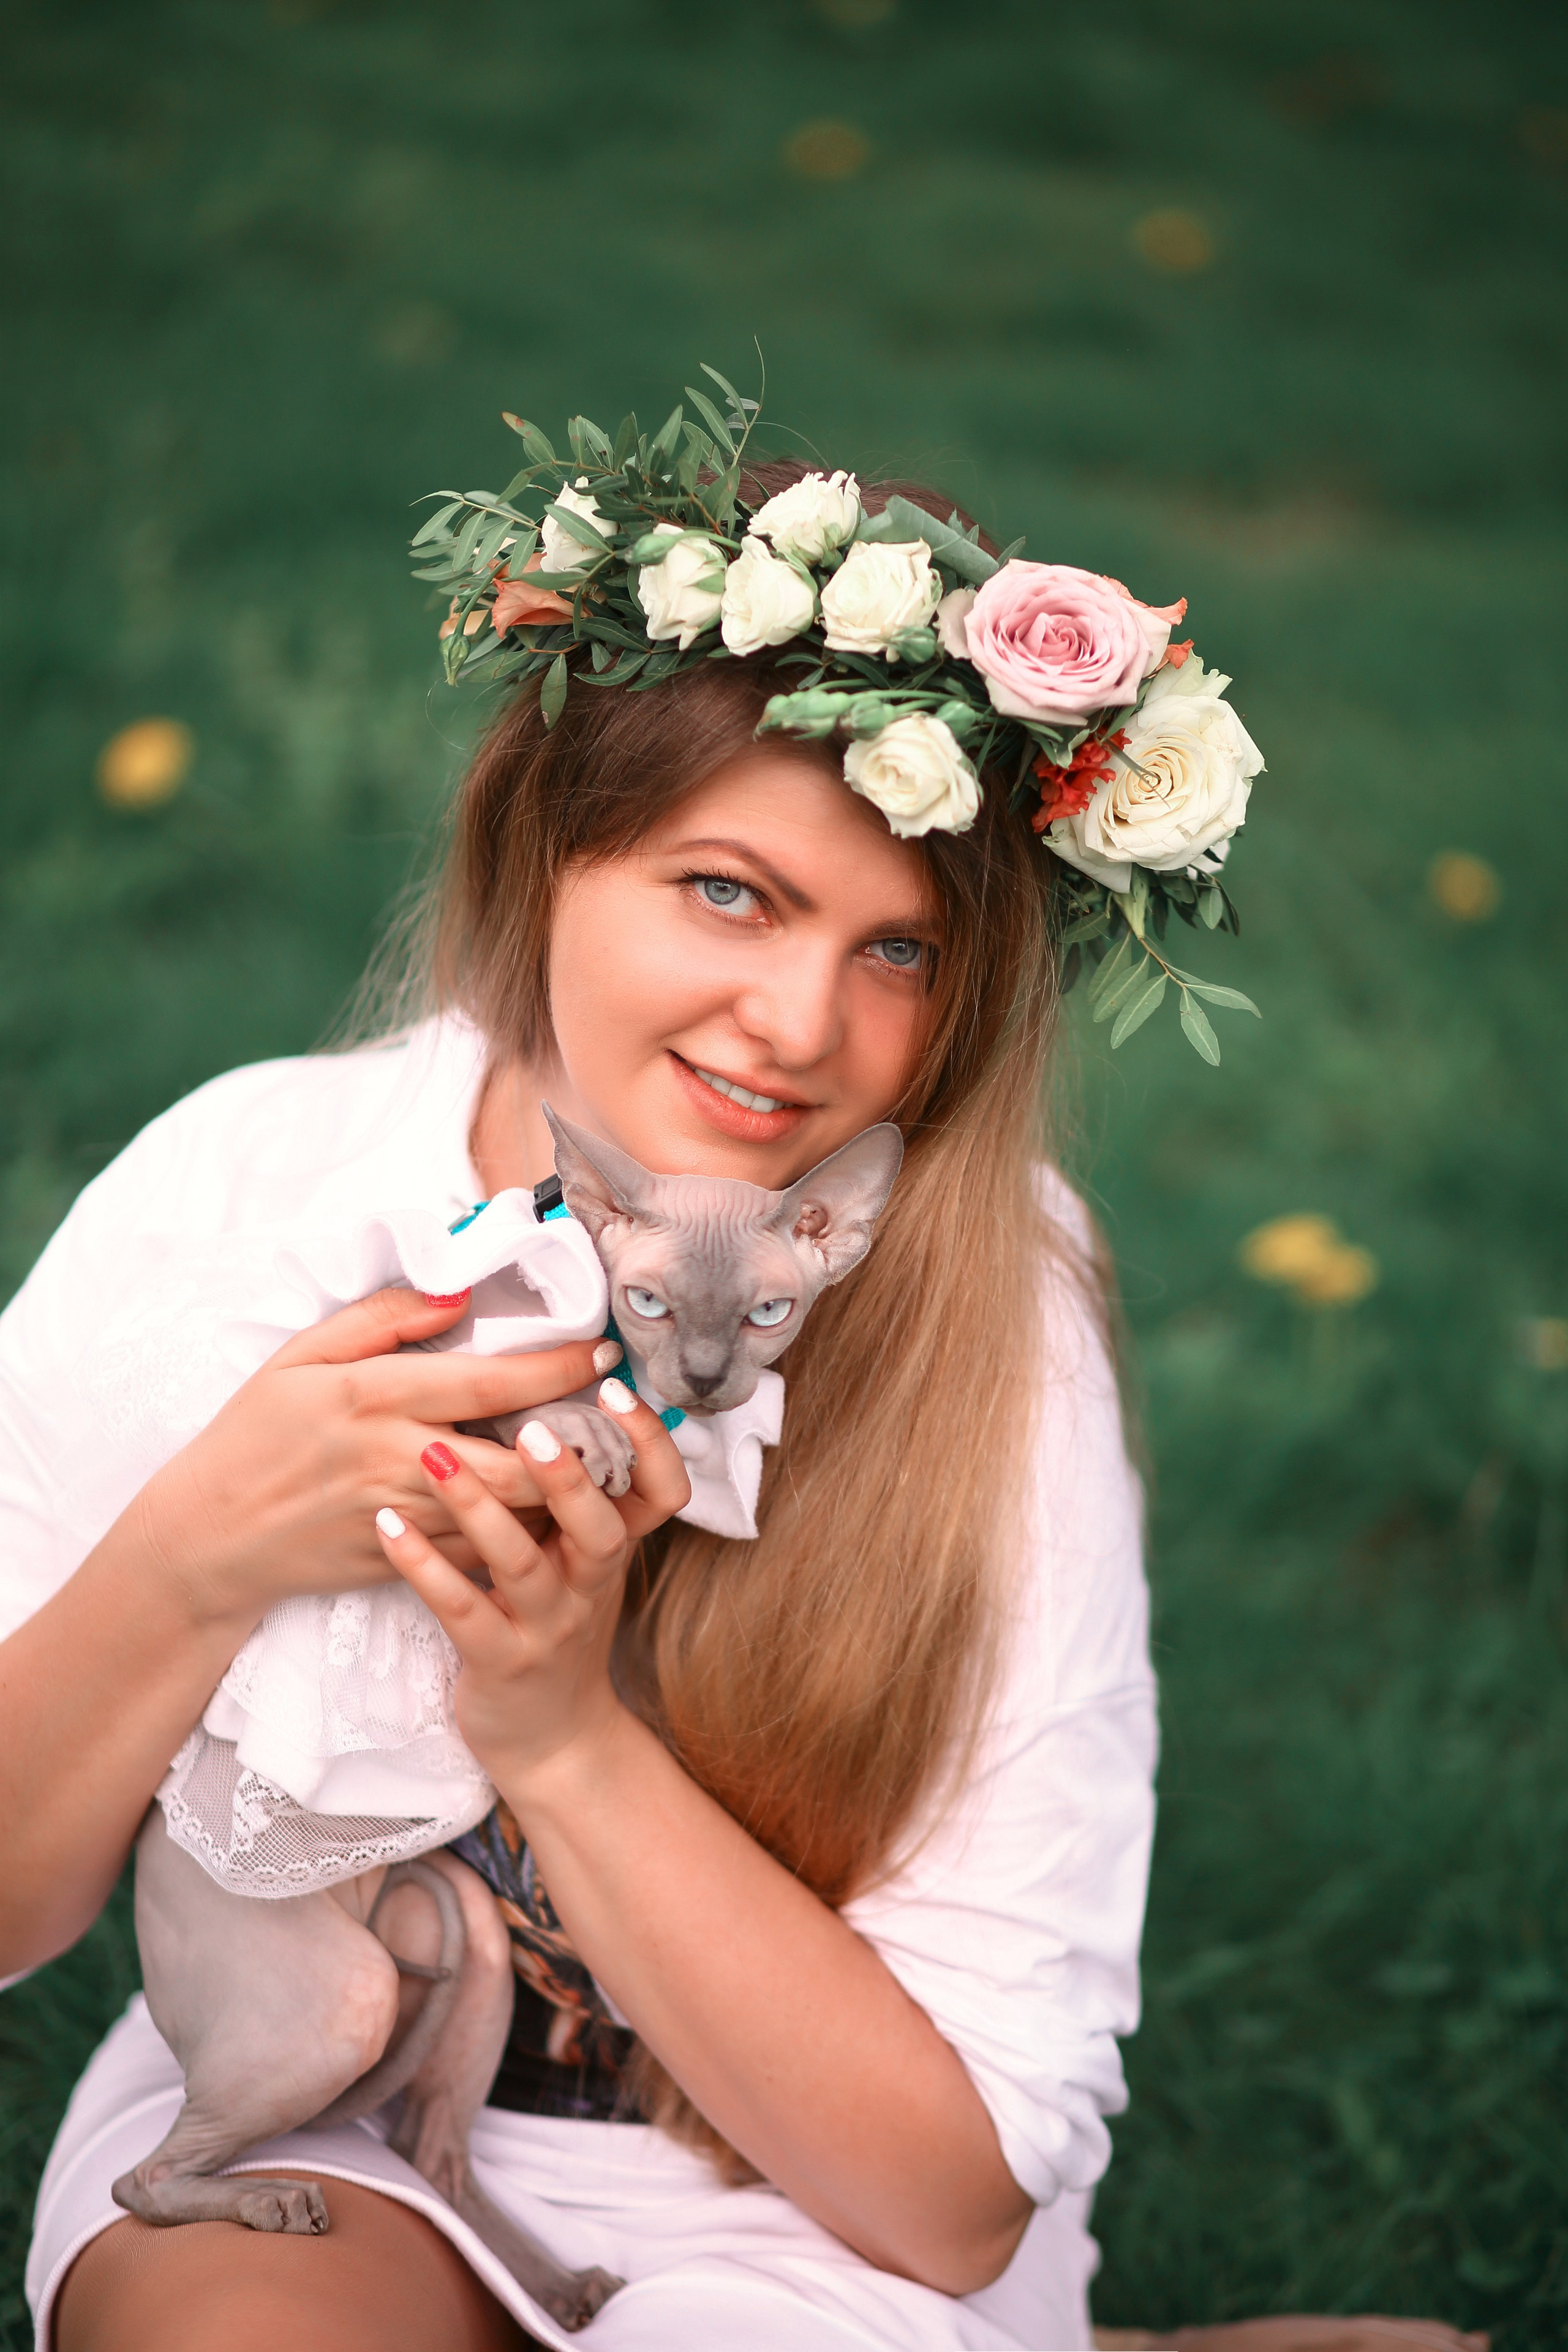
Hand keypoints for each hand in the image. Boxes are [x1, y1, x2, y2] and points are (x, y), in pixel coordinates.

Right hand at [136, 1287, 620, 1628]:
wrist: (211, 1537)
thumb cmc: (256, 1432)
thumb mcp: (302, 1355)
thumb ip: (382, 1317)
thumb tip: (457, 1290)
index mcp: (376, 1398)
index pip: (490, 1383)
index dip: (558, 1368)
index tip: (603, 1352)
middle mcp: (399, 1460)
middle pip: (519, 1462)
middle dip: (582, 1442)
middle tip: (621, 1415)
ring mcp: (406, 1518)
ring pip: (511, 1514)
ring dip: (564, 1490)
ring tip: (608, 1457)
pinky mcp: (405, 1561)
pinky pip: (483, 1548)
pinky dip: (524, 1529)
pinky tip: (553, 1507)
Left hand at [372, 1381, 690, 1785]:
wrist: (551, 1738)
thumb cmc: (556, 1624)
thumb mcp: (584, 1560)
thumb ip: (578, 1495)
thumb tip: (555, 1396)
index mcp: (613, 1549)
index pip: (662, 1492)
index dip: (650, 1443)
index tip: (615, 1388)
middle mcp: (590, 1585)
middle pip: (600, 1528)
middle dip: (569, 1477)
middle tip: (531, 1428)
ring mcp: (548, 1626)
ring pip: (521, 1563)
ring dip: (479, 1508)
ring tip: (435, 1457)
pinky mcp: (499, 1661)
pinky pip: (461, 1609)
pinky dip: (424, 1566)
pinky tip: (387, 1527)